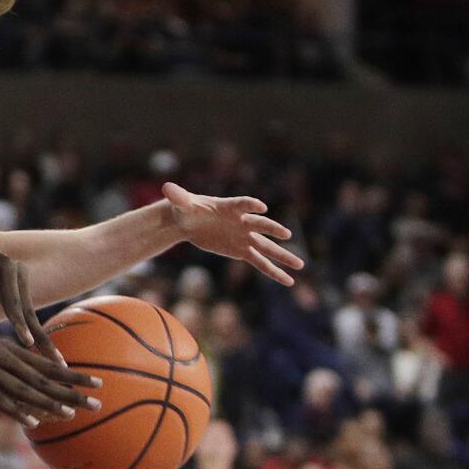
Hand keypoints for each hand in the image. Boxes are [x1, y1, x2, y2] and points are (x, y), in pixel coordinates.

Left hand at [0, 234, 58, 357]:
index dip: (19, 324)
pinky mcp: (15, 288)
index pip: (13, 302)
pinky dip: (29, 331)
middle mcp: (17, 271)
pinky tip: (40, 349)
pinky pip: (21, 312)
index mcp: (5, 267)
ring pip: (28, 314)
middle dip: (41, 337)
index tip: (28, 345)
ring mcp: (19, 280)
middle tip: (57, 362)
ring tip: (56, 363)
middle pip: (29, 310)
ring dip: (40, 338)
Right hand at [0, 336, 98, 426]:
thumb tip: (27, 396)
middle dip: (71, 390)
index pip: (46, 364)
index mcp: (8, 351)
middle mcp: (2, 357)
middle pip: (42, 377)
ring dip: (49, 402)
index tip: (97, 383)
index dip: (72, 375)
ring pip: (23, 388)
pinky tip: (32, 421)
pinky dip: (16, 410)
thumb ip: (5, 377)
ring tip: (71, 414)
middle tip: (97, 402)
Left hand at [163, 183, 302, 285]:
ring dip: (282, 256)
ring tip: (301, 265)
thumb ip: (178, 197)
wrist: (188, 222)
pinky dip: (273, 272)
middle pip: (260, 225)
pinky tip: (288, 281)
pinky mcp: (242, 251)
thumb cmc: (186, 209)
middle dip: (272, 229)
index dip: (251, 205)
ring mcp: (244, 237)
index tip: (260, 207)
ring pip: (266, 247)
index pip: (242, 204)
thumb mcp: (181, 203)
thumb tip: (167, 188)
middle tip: (286, 234)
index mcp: (229, 206)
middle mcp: (242, 221)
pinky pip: (260, 262)